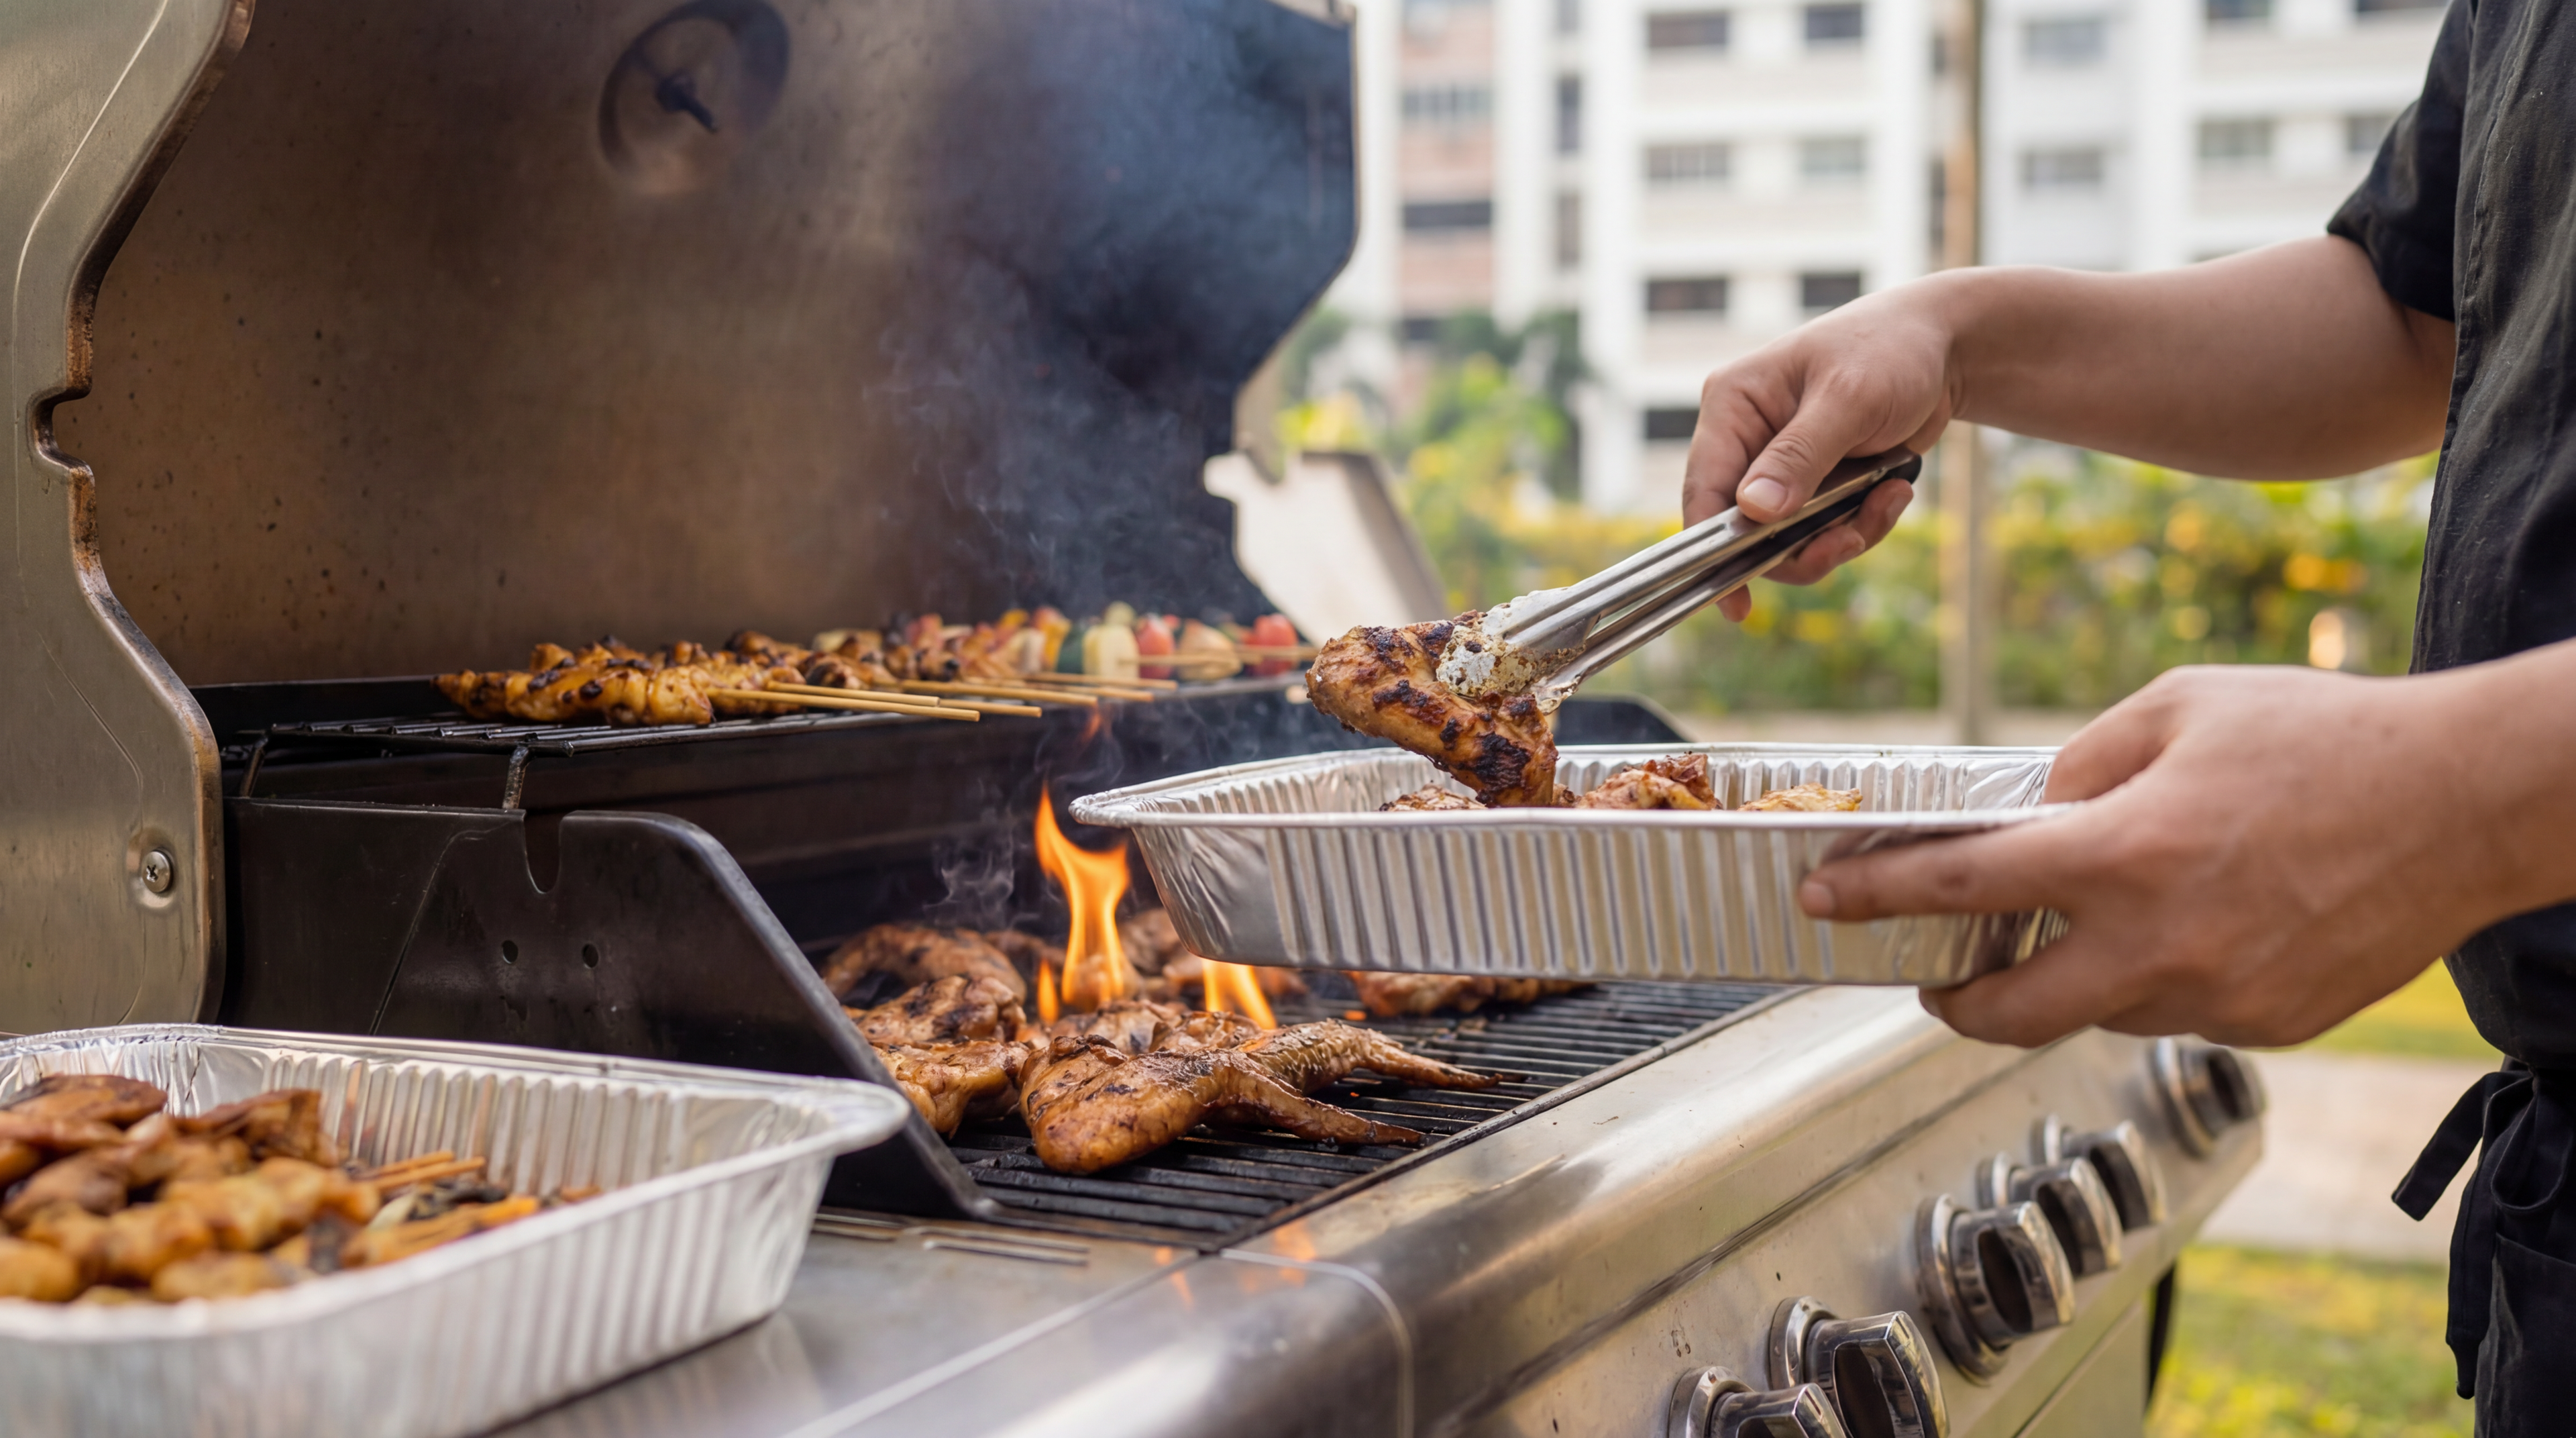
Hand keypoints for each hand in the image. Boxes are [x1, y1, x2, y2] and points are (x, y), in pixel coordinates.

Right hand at [1683, 285, 1954, 619]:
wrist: (1946, 346)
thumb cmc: (1892, 351)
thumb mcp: (1849, 399)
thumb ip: (1799, 456)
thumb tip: (1753, 511)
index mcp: (1734, 405)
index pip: (1705, 488)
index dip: (1712, 549)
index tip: (1734, 601)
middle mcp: (1748, 439)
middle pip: (1747, 528)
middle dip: (1802, 545)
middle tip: (1849, 542)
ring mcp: (1781, 465)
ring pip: (1789, 540)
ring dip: (1841, 536)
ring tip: (1887, 502)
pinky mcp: (1816, 483)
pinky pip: (1824, 532)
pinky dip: (1861, 525)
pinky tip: (1894, 492)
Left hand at [1793, 663, 2548, 1047]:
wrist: (2469, 801)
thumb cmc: (2325, 737)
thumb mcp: (2175, 711)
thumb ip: (2077, 768)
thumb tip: (2018, 812)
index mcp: (2123, 855)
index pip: (1958, 889)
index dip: (1873, 896)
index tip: (1823, 899)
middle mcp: (2160, 945)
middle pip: (2006, 1013)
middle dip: (1950, 1001)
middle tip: (1932, 978)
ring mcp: (2217, 997)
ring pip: (2098, 1012)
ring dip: (2071, 978)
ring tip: (2091, 921)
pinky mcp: (2268, 1025)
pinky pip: (2176, 1013)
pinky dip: (2157, 979)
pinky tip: (2191, 925)